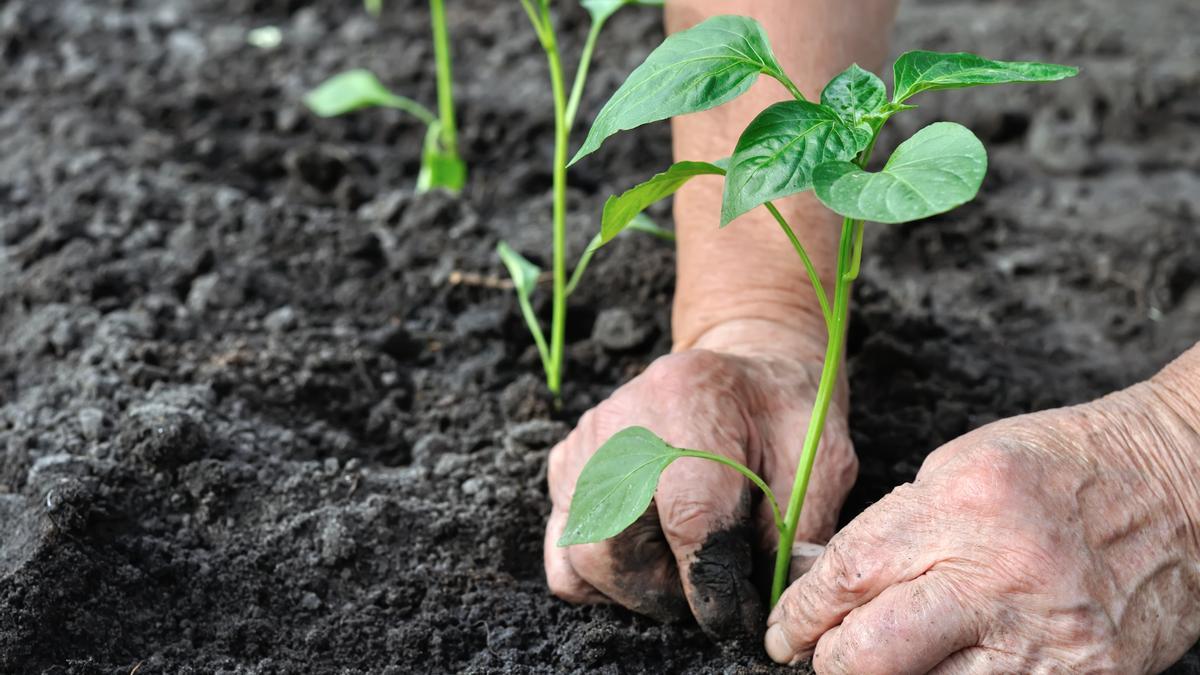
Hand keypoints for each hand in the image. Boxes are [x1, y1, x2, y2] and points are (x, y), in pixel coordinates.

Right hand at [545, 319, 857, 637]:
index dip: (714, 586)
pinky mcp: (565, 466)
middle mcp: (623, 418)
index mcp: (692, 399)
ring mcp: (585, 443)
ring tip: (685, 563)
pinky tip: (648, 552)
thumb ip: (796, 533)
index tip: (738, 618)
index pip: (690, 516)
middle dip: (669, 592)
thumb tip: (768, 605)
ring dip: (637, 585)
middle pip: (618, 546)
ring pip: (585, 556)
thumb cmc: (784, 418)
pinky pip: (564, 551)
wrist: (745, 372)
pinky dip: (603, 572)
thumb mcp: (820, 463)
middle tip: (715, 588)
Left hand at [766, 381, 1199, 672]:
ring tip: (885, 665)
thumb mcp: (961, 468)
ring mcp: (1045, 636)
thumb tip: (829, 579)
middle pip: (872, 653)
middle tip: (819, 659)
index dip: (800, 614)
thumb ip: (895, 526)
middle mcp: (999, 574)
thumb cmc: (1063, 467)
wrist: (1178, 488)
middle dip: (830, 664)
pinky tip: (947, 673)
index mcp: (960, 505)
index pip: (848, 577)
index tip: (785, 630)